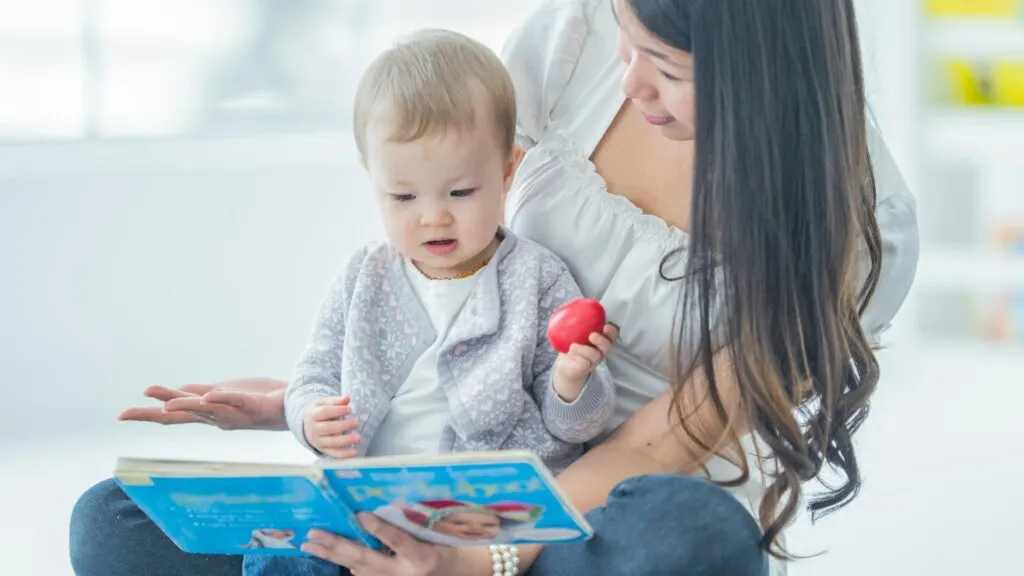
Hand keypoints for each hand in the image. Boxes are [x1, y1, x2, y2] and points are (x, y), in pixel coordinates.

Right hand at [117, 377, 287, 430]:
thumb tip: (169, 395)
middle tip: (127, 414)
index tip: (120, 415)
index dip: (146, 414)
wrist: (290, 403)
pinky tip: (208, 396)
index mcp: (207, 413)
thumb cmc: (256, 399)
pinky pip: (236, 402)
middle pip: (181, 416)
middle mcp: (217, 417)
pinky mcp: (253, 405)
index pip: (172, 415)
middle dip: (154, 415)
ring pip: (206, 410)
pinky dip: (222, 399)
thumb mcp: (221, 394)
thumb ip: (197, 394)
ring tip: (166, 404)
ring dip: (186, 406)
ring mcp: (235, 413)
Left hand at [302, 513, 456, 575]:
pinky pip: (362, 574)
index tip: (360, 514)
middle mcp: (405, 574)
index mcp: (422, 558)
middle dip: (337, 546)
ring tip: (311, 544)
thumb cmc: (449, 550)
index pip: (398, 542)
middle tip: (313, 535)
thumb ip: (414, 525)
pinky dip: (345, 561)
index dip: (379, 529)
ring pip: (358, 568)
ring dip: (333, 555)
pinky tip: (329, 552)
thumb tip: (385, 506)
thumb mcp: (437, 536)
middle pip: (366, 559)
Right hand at [304, 397, 360, 457]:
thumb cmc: (319, 413)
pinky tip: (355, 452)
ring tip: (359, 438)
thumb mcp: (323, 404)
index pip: (324, 412)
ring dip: (345, 441)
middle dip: (344, 426)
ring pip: (331, 442)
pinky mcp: (323, 450)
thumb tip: (347, 398)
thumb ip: (336, 401)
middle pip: (328, 428)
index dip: (338, 411)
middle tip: (357, 423)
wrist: (307, 426)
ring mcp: (317, 441)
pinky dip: (344, 454)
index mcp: (312, 415)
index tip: (350, 409)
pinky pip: (334, 453)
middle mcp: (313, 430)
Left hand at [553, 323, 617, 401]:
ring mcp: (593, 362)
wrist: (565, 365)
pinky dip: (578, 357)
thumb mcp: (574, 333)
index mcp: (600, 341)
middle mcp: (600, 352)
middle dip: (602, 341)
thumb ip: (575, 322)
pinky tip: (570, 352)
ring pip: (595, 356)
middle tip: (592, 335)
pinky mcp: (585, 369)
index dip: (611, 331)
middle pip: (607, 347)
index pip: (611, 336)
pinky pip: (584, 363)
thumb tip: (569, 306)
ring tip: (573, 346)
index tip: (606, 326)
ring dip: (585, 350)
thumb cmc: (572, 345)